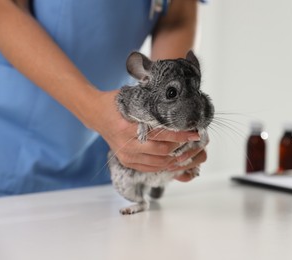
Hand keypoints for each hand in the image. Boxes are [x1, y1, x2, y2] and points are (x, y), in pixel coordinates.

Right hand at [83, 89, 207, 177]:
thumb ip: (152, 106)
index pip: (161, 135)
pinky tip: (175, 158)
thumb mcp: (133, 100)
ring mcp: (126, 156)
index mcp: (127, 128)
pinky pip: (151, 167)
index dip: (180, 135)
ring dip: (176, 158)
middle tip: (195, 141)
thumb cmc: (116, 103)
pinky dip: (165, 165)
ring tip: (189, 150)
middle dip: (182, 147)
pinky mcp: (127, 162)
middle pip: (162, 151)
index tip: (195, 132)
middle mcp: (126, 145)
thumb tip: (179, 108)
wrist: (96, 114)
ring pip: (159, 163)